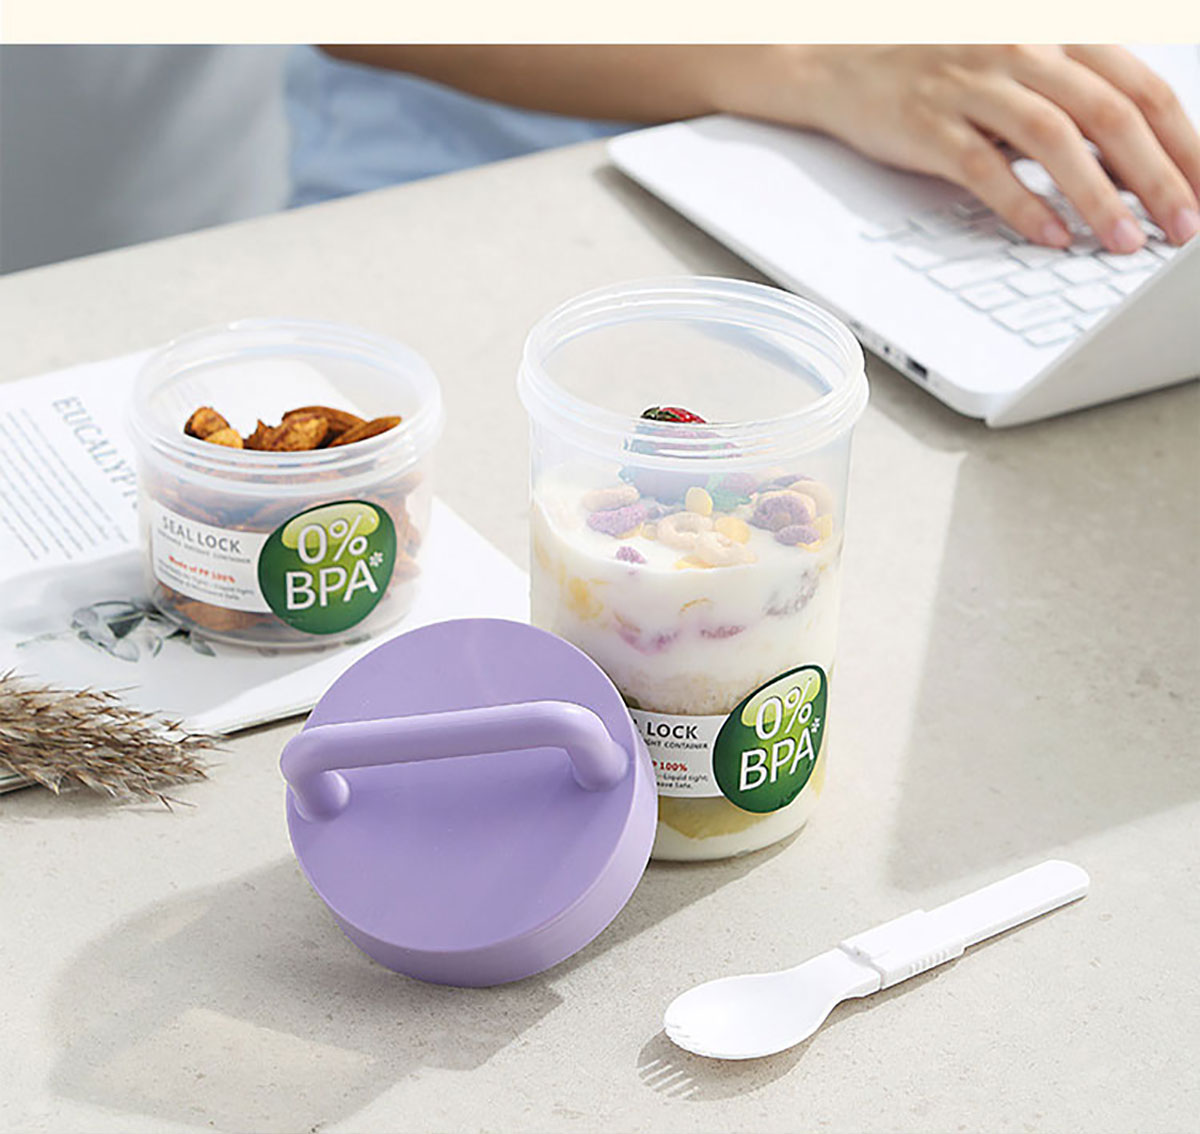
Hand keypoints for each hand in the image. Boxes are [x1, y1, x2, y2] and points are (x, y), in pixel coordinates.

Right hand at [744, 46, 1199, 251]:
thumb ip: (1073, 102)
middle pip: (1109, 114)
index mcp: (1057, 32)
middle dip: (1156, 178)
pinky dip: (1022, 206)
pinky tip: (1049, 237)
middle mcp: (1022, 49)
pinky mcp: (928, 124)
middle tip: (1181, 230)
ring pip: (1054, 140)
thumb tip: (1134, 163)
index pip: (1140, 88)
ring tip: (1123, 244)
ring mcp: (972, 85)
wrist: (842, 58)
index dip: (1182, 143)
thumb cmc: (938, 66)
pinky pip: (984, 169)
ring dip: (1097, 198)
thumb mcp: (1017, 67)